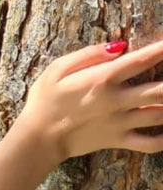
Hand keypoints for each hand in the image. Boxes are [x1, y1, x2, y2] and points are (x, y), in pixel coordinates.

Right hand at [18, 37, 162, 160]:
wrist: (38, 137)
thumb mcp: (58, 69)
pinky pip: (150, 143)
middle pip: (160, 90)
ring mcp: (120, 123)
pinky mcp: (118, 141)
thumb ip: (89, 55)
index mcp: (102, 79)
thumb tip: (118, 46)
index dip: (162, 49)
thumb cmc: (44, 100)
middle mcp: (117, 100)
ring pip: (160, 114)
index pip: (141, 60)